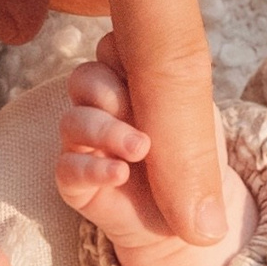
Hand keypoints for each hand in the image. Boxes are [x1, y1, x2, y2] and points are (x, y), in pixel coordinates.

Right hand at [55, 40, 253, 265]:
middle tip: (140, 107)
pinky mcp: (74, 181)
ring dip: (105, 130)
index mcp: (127, 84)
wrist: (184, 216)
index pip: (111, 49)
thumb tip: (180, 128)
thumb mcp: (200, 129)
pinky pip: (67, 168)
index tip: (150, 71)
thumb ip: (187, 115)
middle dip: (109, 88)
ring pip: (72, 121)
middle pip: (84, 78)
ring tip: (141, 147)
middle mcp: (99, 109)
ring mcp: (84, 144)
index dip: (124, 55)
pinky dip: (94, 168)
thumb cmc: (189, 162)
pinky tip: (121, 172)